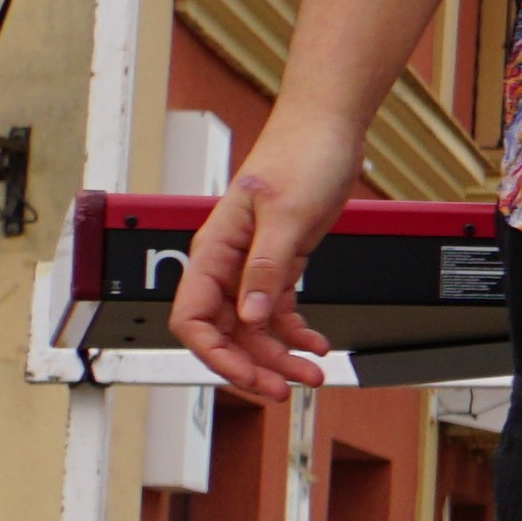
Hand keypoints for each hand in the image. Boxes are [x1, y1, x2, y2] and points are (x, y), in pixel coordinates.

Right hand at [168, 117, 365, 403]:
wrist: (328, 130)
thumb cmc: (301, 156)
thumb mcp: (286, 213)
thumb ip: (265, 266)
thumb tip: (249, 315)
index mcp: (213, 250)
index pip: (192, 318)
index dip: (215, 355)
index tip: (247, 377)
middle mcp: (226, 262)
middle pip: (224, 332)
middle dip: (252, 365)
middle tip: (285, 390)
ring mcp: (252, 265)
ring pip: (253, 327)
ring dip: (279, 354)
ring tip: (311, 374)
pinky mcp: (279, 262)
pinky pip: (278, 310)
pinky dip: (296, 332)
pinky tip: (316, 344)